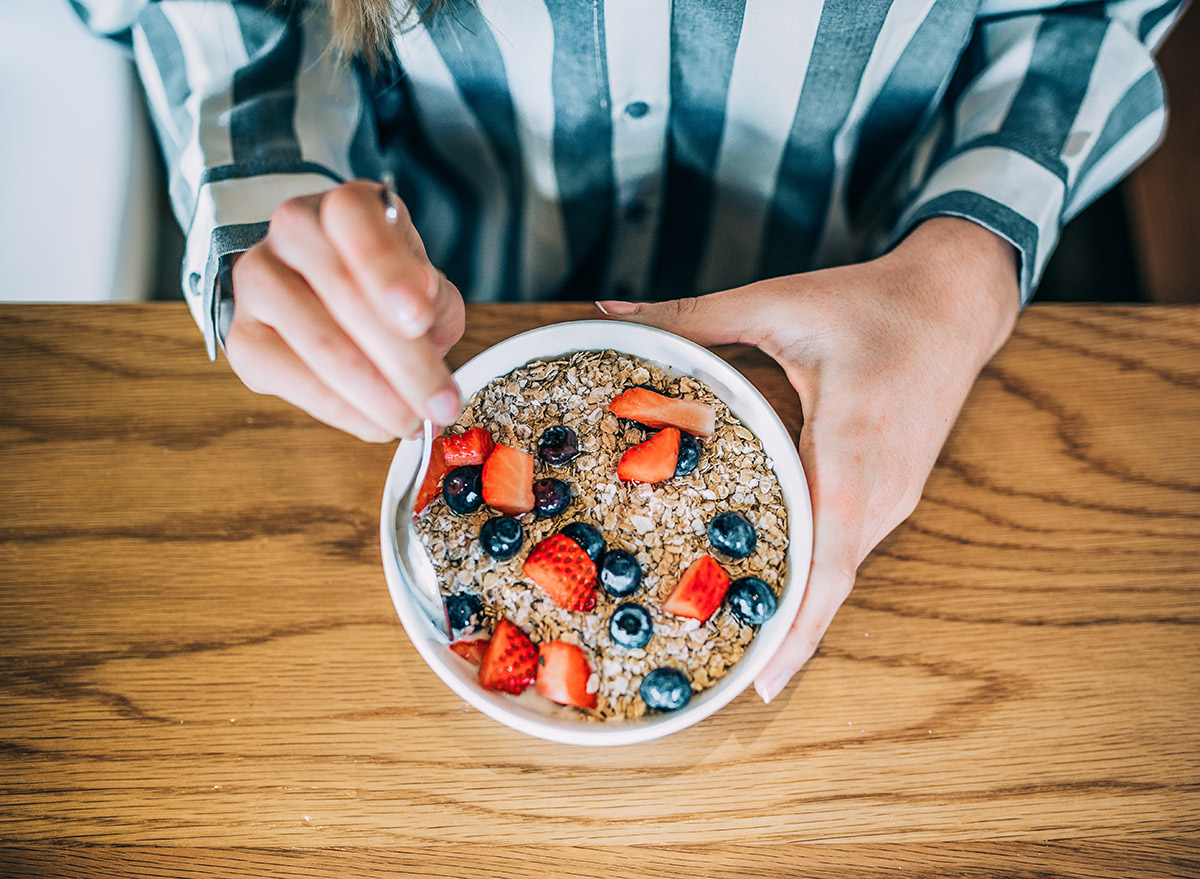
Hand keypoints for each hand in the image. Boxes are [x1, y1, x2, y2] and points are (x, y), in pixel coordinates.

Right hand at [225, 180, 465, 440]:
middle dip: (405, 362)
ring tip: (416, 422)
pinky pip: (294, 381)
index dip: (387, 270)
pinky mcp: (242, 337)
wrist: (328, 298)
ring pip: (321, 344)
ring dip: (378, 396)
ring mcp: (257, 282)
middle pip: (345, 294)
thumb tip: (420, 322)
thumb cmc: (386, 291)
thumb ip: (433, 300)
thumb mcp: (425, 284)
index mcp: (345, 206)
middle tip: (442, 405)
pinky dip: (344, 411)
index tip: (419, 318)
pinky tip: (377, 424)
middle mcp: (292, 231)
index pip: (356, 221)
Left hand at [597, 217, 1019, 701]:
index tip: (763, 680)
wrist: (959, 300)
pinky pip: (852, 548)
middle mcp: (882, 485)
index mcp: (852, 442)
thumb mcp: (777, 303)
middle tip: (727, 675)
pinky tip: (782, 589)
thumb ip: (693, 316)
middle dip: (787, 635)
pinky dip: (819, 579)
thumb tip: (612, 310)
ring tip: (747, 646)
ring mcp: (896, 494)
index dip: (799, 626)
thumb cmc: (871, 302)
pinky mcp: (897, 490)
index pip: (830, 559)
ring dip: (803, 611)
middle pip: (834, 583)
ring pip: (844, 571)